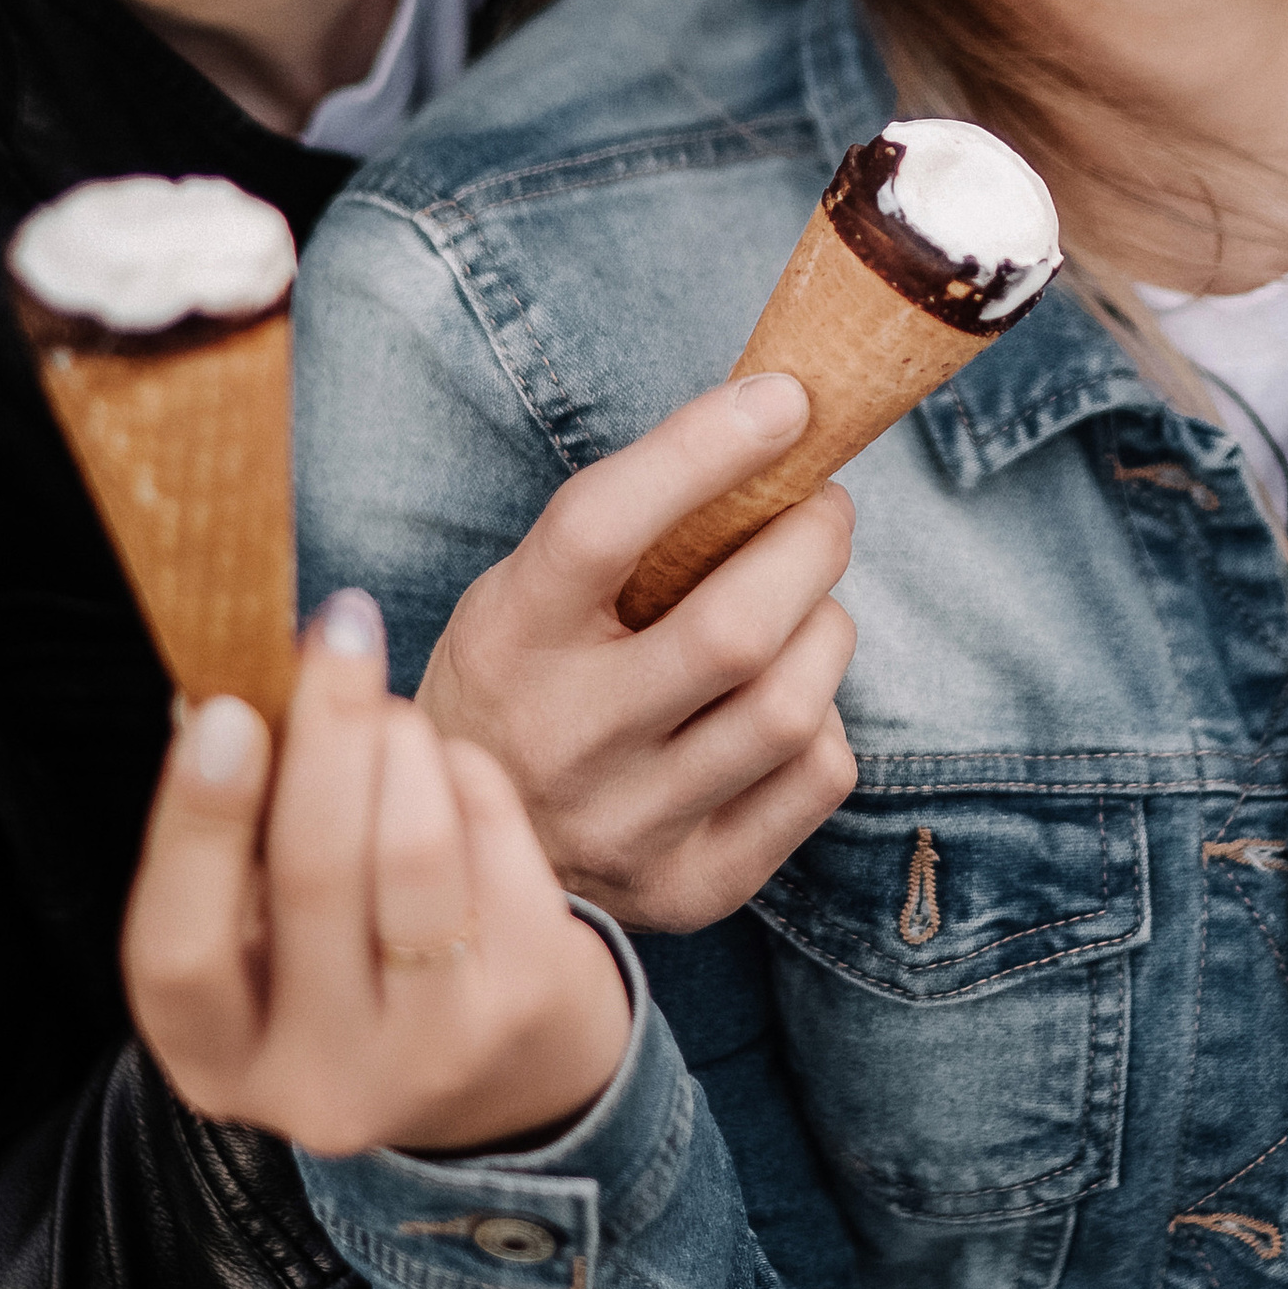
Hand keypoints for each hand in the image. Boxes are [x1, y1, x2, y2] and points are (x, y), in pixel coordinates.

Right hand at [123, 592, 630, 1158]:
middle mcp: (317, 1080)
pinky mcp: (526, 1004)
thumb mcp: (269, 939)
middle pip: (313, 876)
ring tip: (389, 713)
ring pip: (412, 850)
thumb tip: (212, 702)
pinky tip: (447, 769)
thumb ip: (237, 844)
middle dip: (325, 729)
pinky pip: (493, 842)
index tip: (225, 712)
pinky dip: (465, 775)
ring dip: (400, 743)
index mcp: (217, 1061)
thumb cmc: (356, 972)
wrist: (512, 1084)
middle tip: (337, 631)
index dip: (197, 825)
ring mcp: (431, 1053)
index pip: (179, 951)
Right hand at [418, 372, 857, 932]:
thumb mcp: (520, 596)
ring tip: (808, 605)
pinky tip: (787, 701)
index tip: (783, 400)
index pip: (602, 528)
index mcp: (506, 639)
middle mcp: (562, 739)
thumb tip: (770, 418)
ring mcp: (630, 826)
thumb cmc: (520, 686)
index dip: (702, 451)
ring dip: (828, 627)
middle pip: (735, 630)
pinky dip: (826, 718)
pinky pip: (816, 778)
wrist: (459, 857)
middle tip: (821, 508)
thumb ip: (620, 529)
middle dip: (810, 544)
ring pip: (792, 706)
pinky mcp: (692, 888)